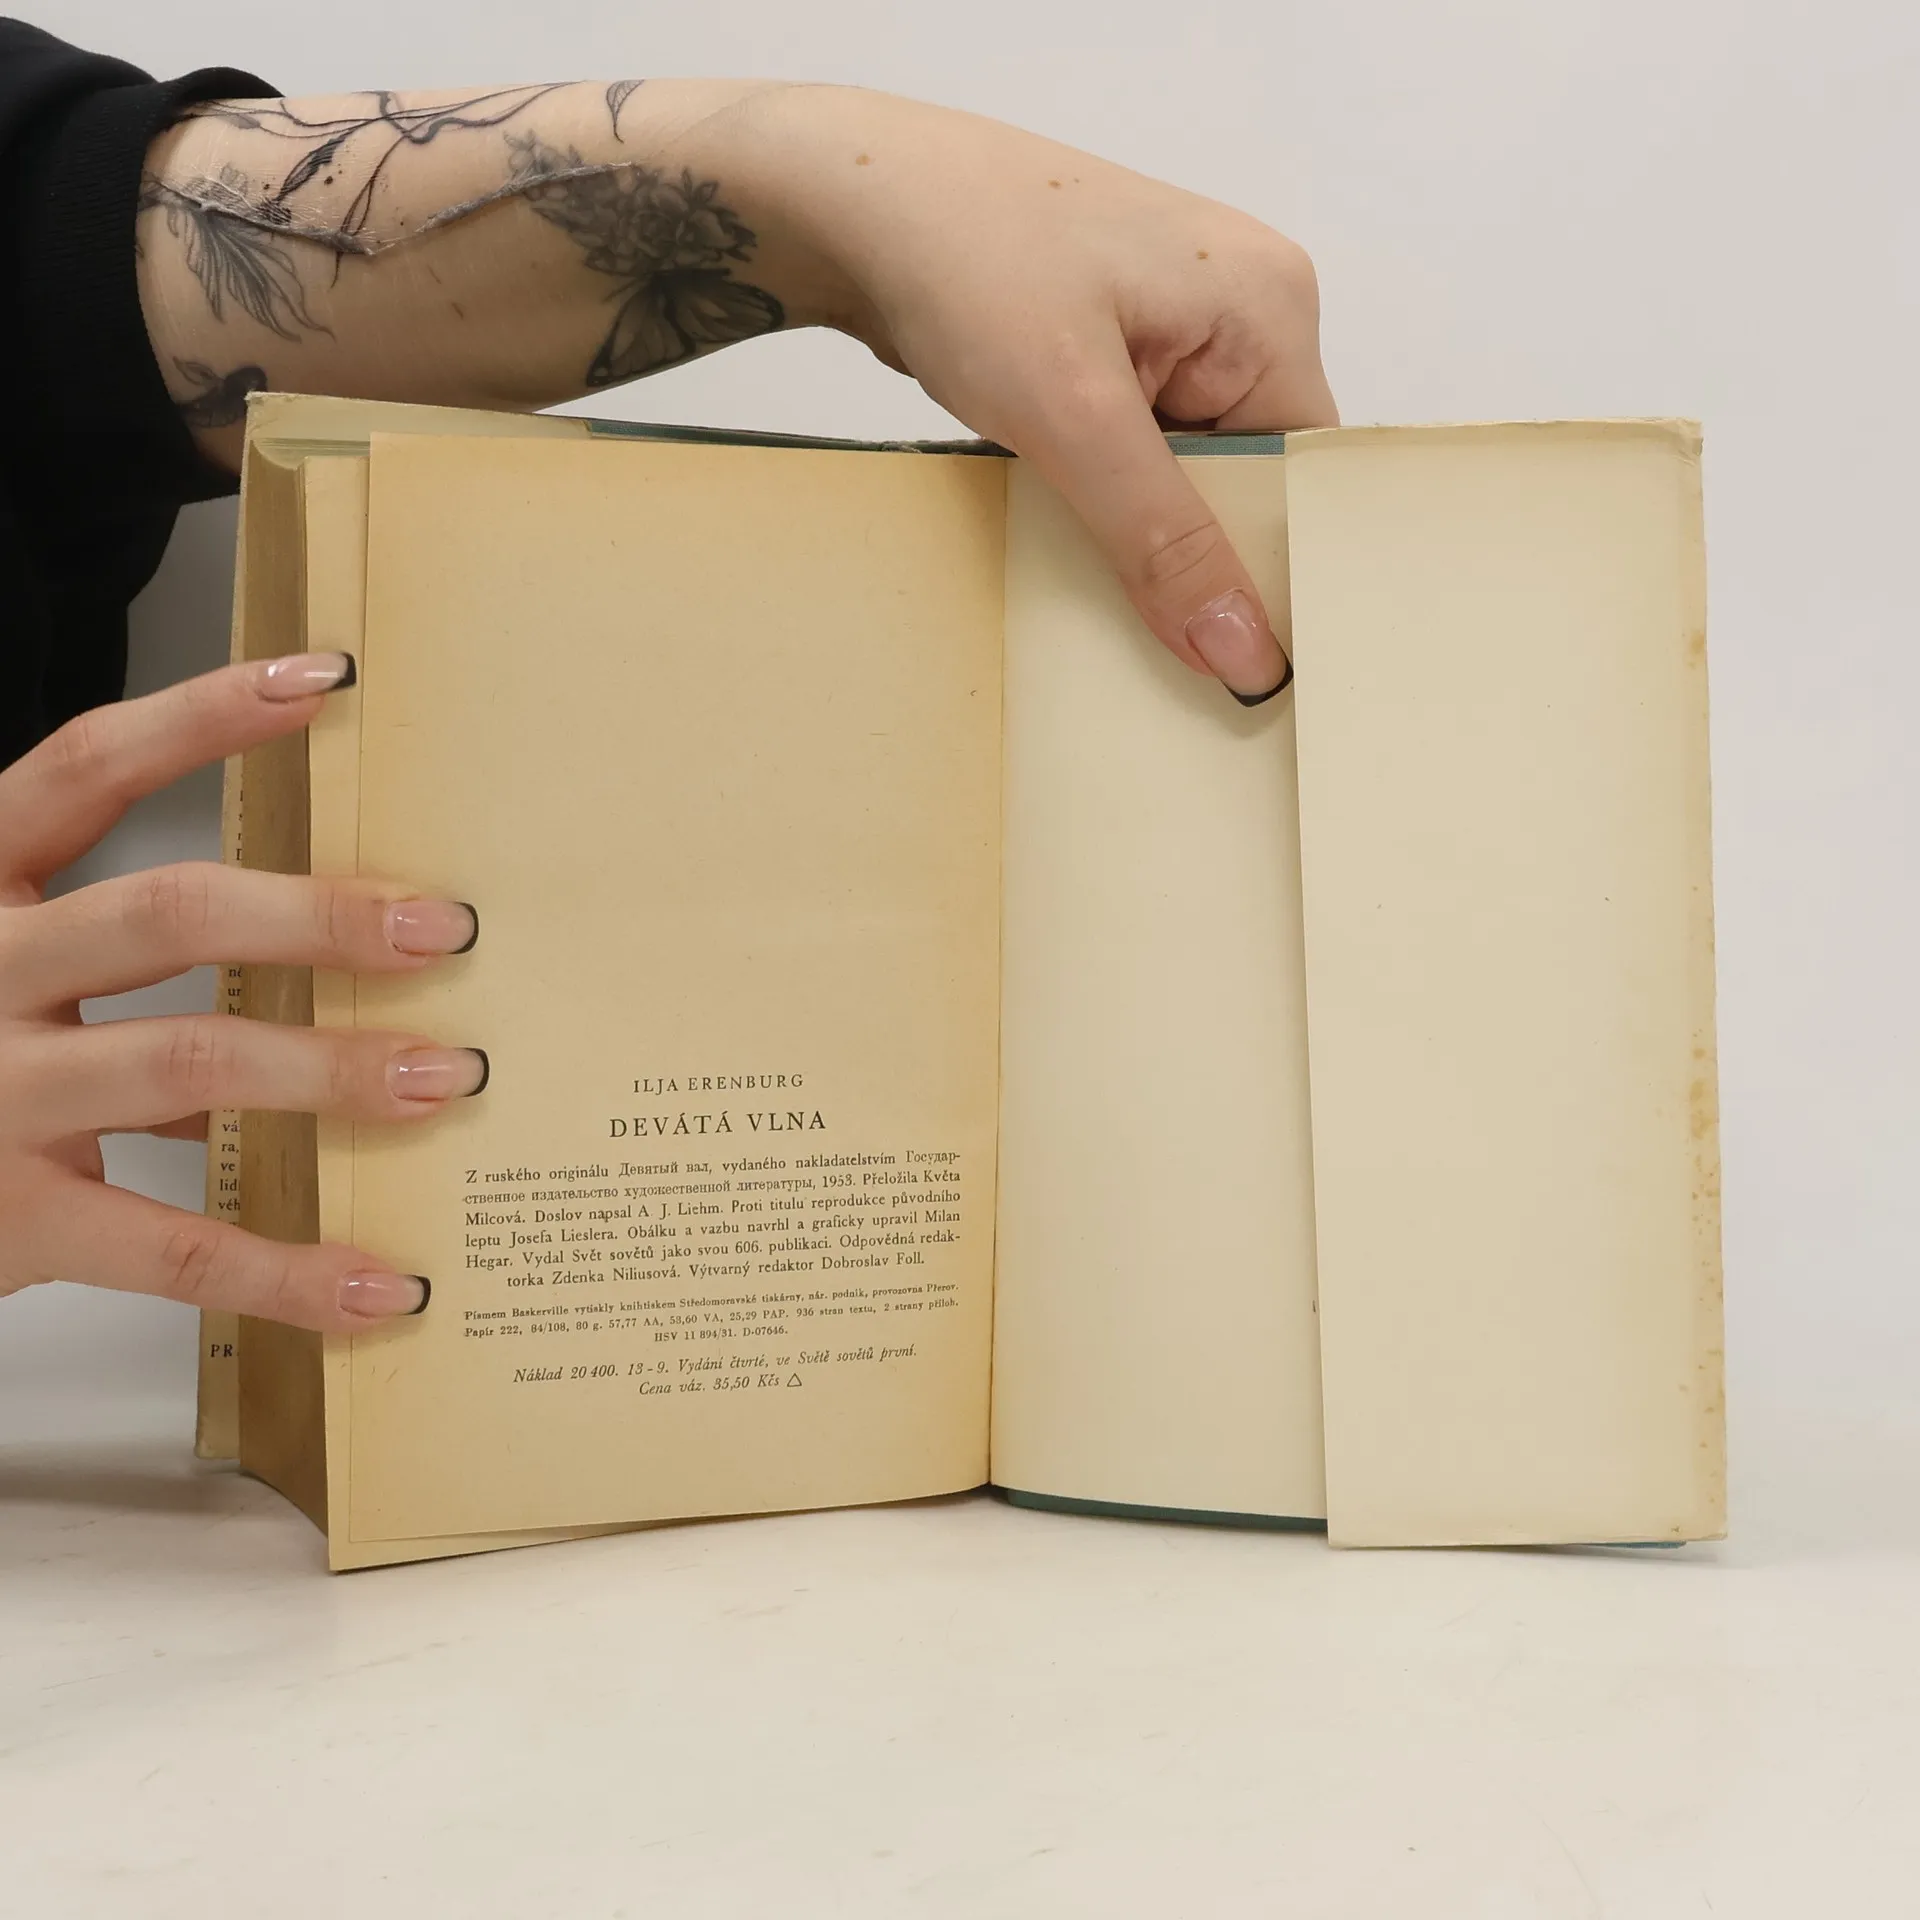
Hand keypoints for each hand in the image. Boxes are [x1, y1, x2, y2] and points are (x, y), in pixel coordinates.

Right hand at [0, 656, 484, 1332]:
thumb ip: (128, 976)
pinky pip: (175, 1242)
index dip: (201, 720)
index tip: (320, 680)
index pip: (85, 771)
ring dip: (332, 1068)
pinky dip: (288, 1268)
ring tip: (447, 1077)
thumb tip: (322, 967)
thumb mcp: (6, 985)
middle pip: (167, 912)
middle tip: (443, 930)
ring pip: (189, 1058)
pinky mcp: (12, 1217)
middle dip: (318, 917)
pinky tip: (377, 1283)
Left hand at [752, 88, 1337, 700]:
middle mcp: (1241, 308)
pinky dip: (1106, 505)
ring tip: (1105, 594)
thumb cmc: (966, 264)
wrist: (849, 201)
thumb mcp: (1074, 418)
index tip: (1245, 670)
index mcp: (1271, 304)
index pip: (1307, 477)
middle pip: (1251, 481)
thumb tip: (1248, 658)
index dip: (1276, 572)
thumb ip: (1163, 541)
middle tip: (1168, 654)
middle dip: (1203, 559)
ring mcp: (1176, 327)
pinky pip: (1137, 456)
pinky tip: (1071, 539)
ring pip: (1187, 478)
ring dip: (1144, 537)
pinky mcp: (1115, 349)